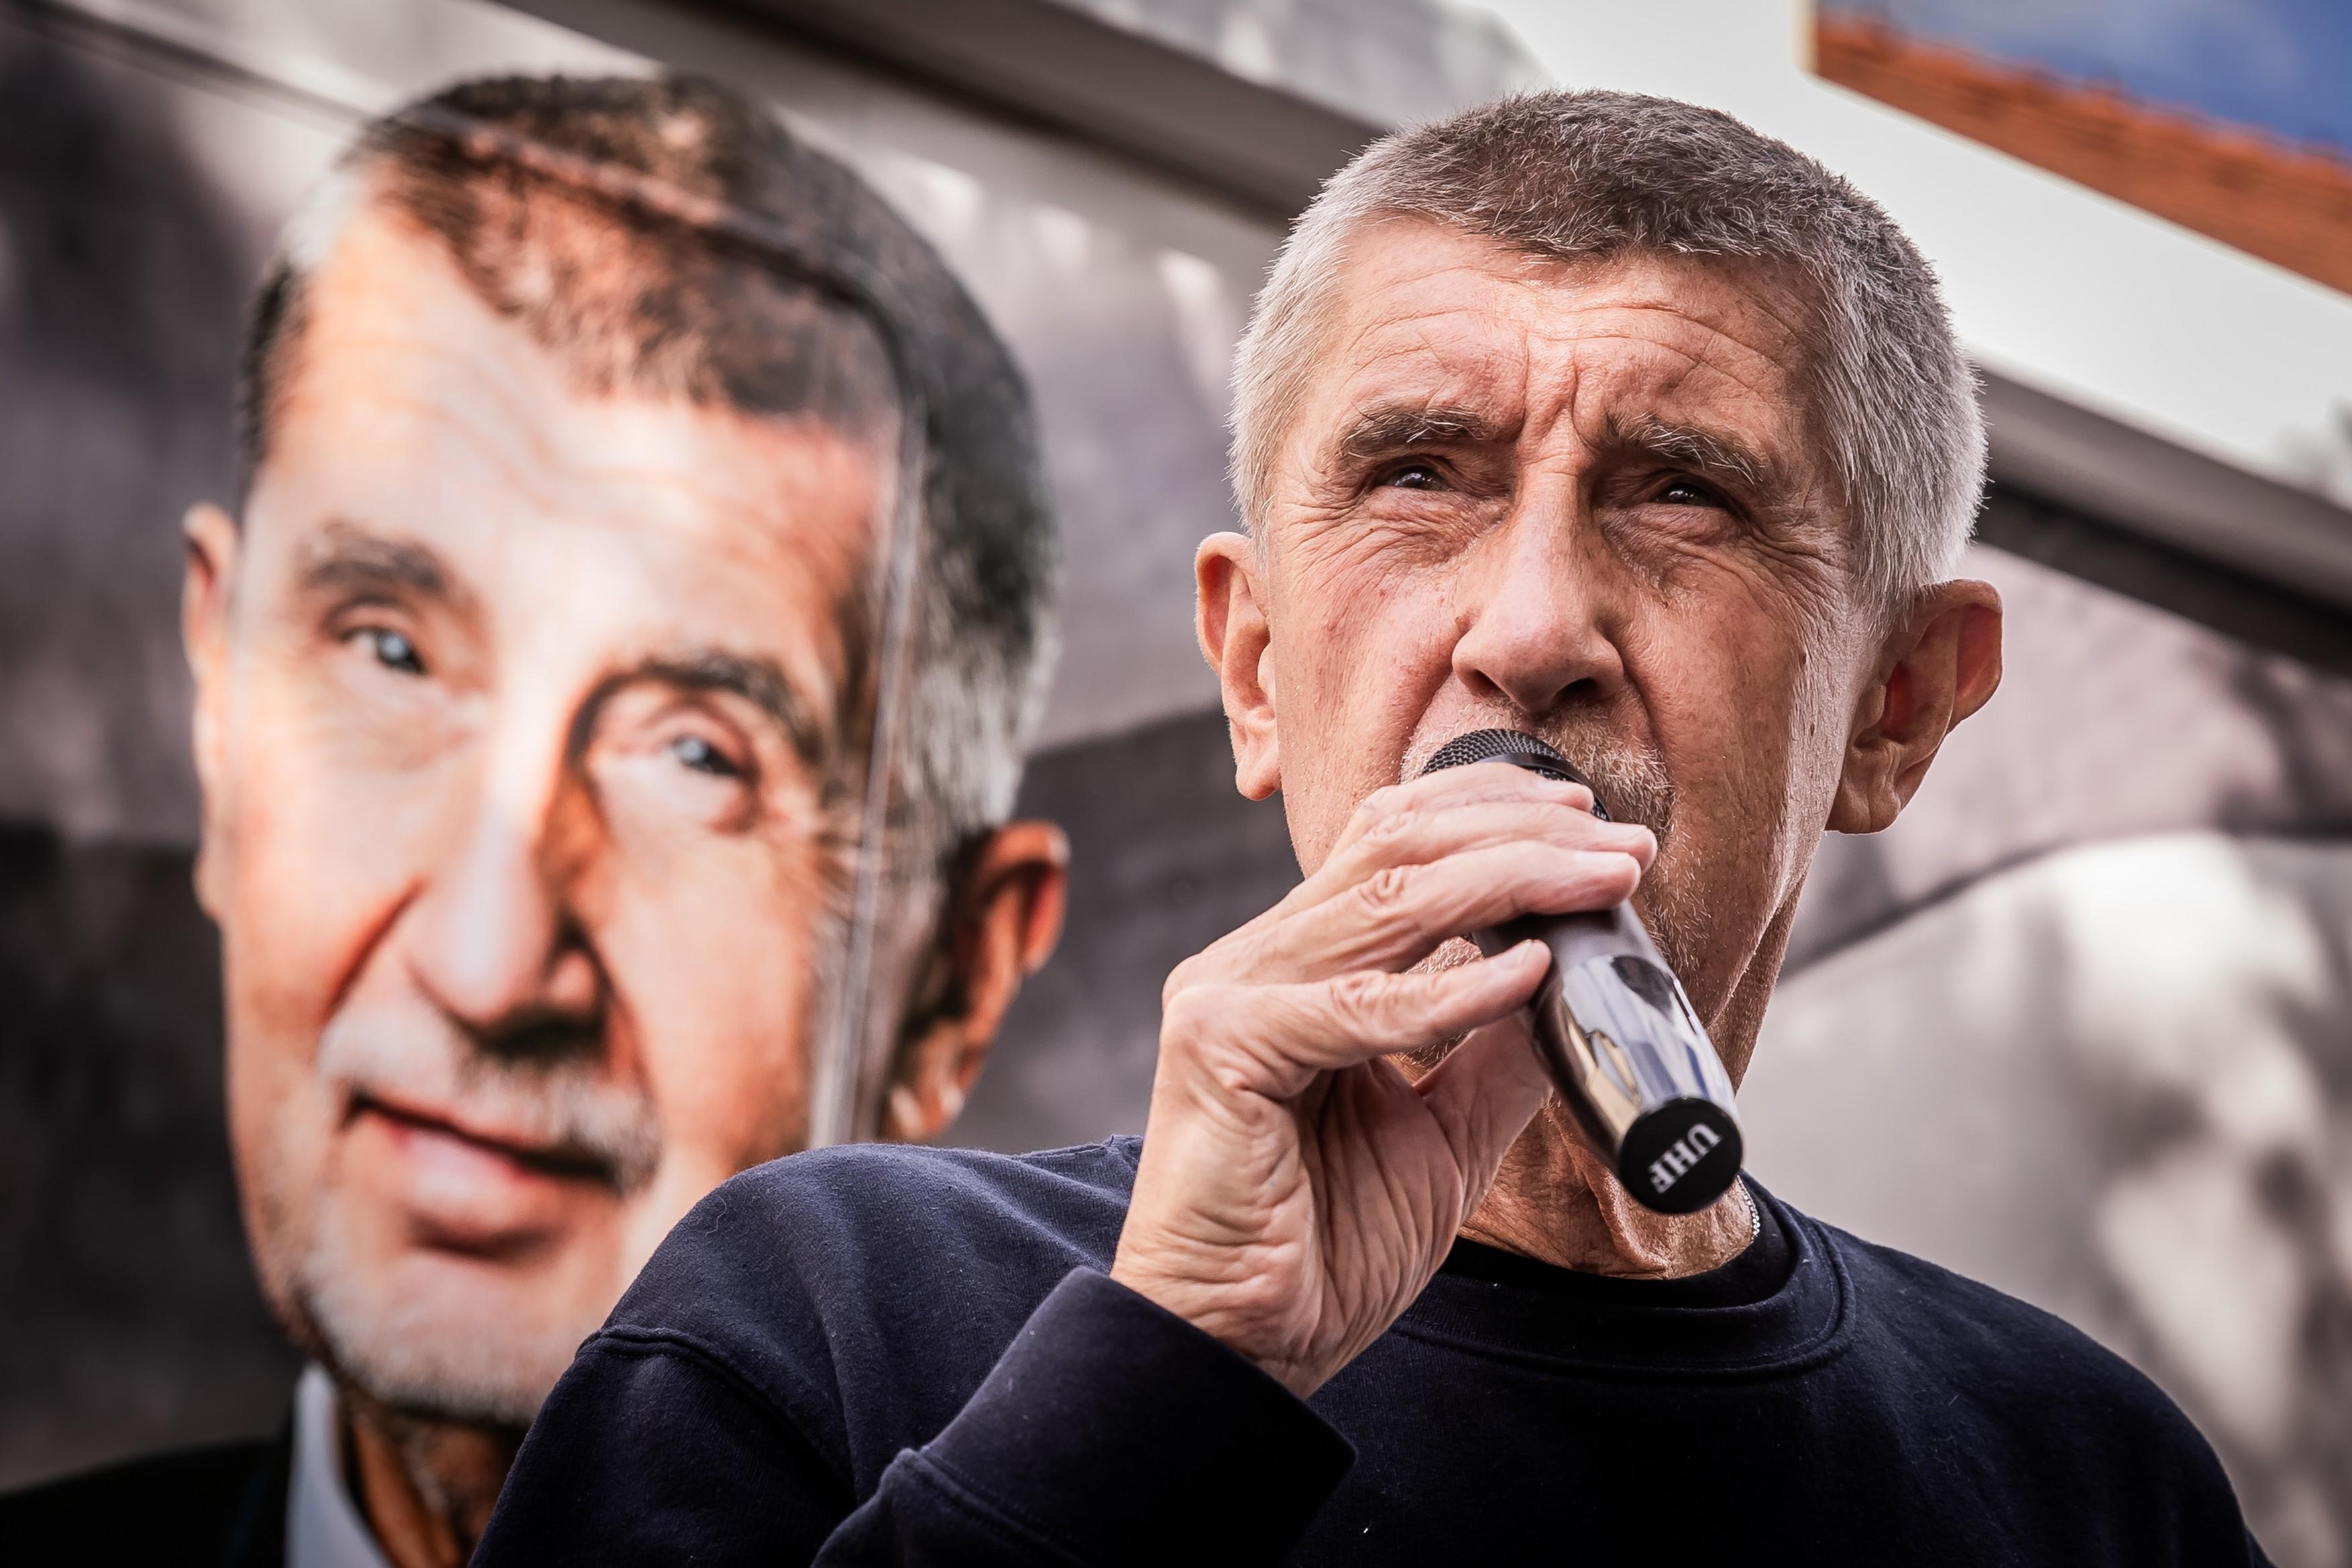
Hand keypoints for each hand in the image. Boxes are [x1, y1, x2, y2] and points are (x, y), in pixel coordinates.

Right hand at [1109, 761, 1656, 1395]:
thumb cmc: (1320, 1249)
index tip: (1590, 821)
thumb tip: (1575, 986)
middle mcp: (1255, 962)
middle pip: (1394, 846)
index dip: (1489, 814)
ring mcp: (1227, 992)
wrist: (1243, 1346)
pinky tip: (1529, 974)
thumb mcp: (1445, 1138)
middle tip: (1621, 842)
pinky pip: (1359, 1008)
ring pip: (1386, 900)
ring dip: (1510, 878)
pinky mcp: (1219, 1043)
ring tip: (1599, 879)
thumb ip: (1495, 1057)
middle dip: (1519, 831)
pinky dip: (1453, 990)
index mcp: (1297, 968)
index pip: (1391, 843)